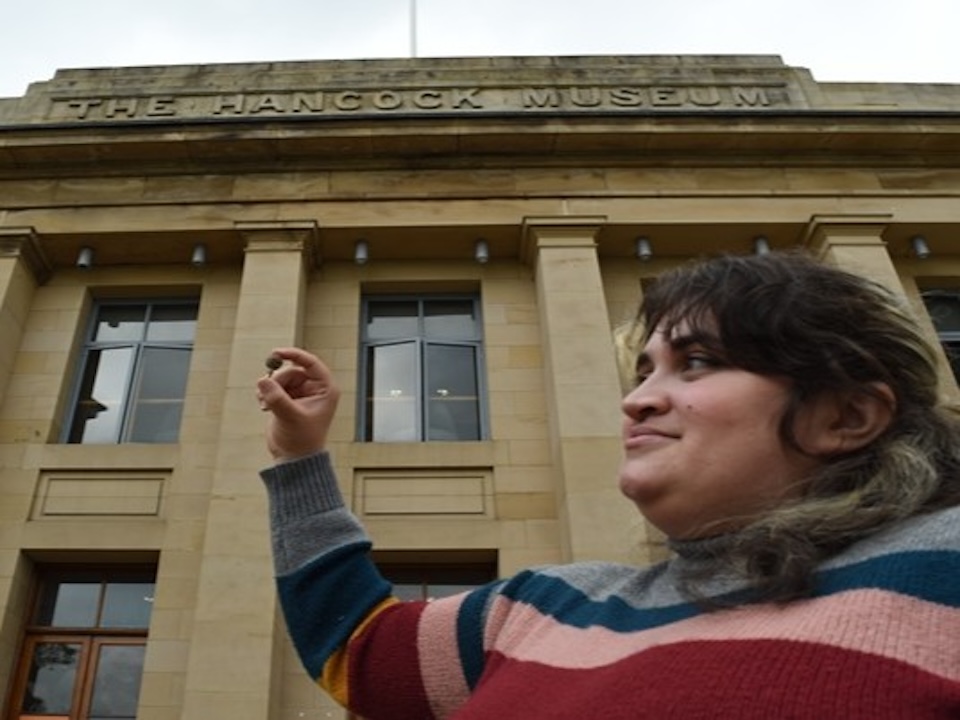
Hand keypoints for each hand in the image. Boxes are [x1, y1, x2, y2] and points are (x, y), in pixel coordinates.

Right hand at [256, 347, 339, 461]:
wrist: (294, 459)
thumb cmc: (301, 440)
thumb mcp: (290, 417)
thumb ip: (277, 398)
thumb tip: (263, 380)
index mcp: (325, 390)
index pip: (311, 364)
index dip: (294, 355)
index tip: (276, 353)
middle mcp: (314, 390)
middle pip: (291, 371)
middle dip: (277, 381)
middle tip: (266, 394)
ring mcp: (300, 394)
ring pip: (281, 379)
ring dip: (270, 388)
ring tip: (263, 404)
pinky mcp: (287, 400)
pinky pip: (274, 387)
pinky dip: (266, 393)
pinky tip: (263, 406)